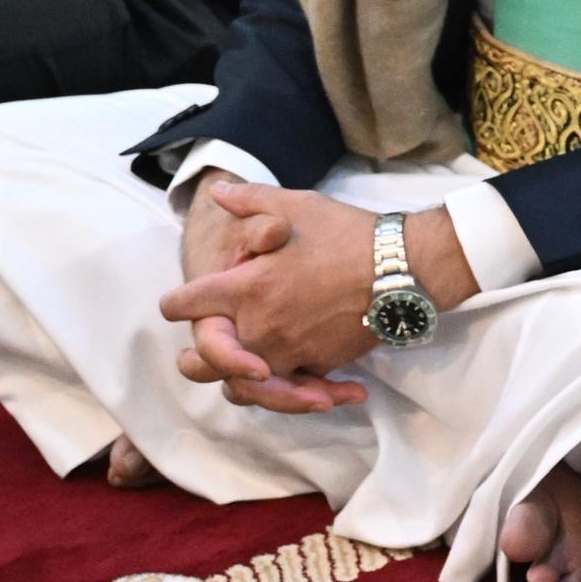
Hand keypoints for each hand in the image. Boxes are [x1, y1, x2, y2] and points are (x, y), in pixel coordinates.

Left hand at [157, 180, 398, 412]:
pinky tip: (303, 384)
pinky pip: (292, 387)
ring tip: (245, 375)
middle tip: (193, 358)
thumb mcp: (296, 206)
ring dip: (241, 382)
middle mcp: (257, 327)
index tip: (179, 303)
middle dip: (197, 360)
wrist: (404, 269)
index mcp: (243, 288)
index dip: (176, 303)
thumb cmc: (348, 234)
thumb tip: (216, 192)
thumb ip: (250, 201)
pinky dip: (293, 389)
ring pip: (245, 387)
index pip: (182, 304)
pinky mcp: (319, 366)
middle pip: (202, 362)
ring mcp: (288, 352)